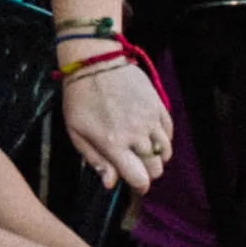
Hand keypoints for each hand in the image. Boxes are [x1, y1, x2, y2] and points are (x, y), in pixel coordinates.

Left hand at [61, 54, 171, 192]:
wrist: (94, 62)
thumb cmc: (79, 98)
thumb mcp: (76, 131)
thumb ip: (95, 159)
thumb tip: (111, 183)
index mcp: (113, 144)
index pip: (139, 177)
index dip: (140, 185)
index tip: (137, 183)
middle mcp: (136, 134)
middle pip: (155, 167)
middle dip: (149, 172)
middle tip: (138, 165)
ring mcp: (149, 119)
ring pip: (166, 151)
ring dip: (158, 156)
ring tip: (146, 151)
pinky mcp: (158, 105)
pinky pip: (169, 131)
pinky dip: (164, 139)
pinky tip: (152, 136)